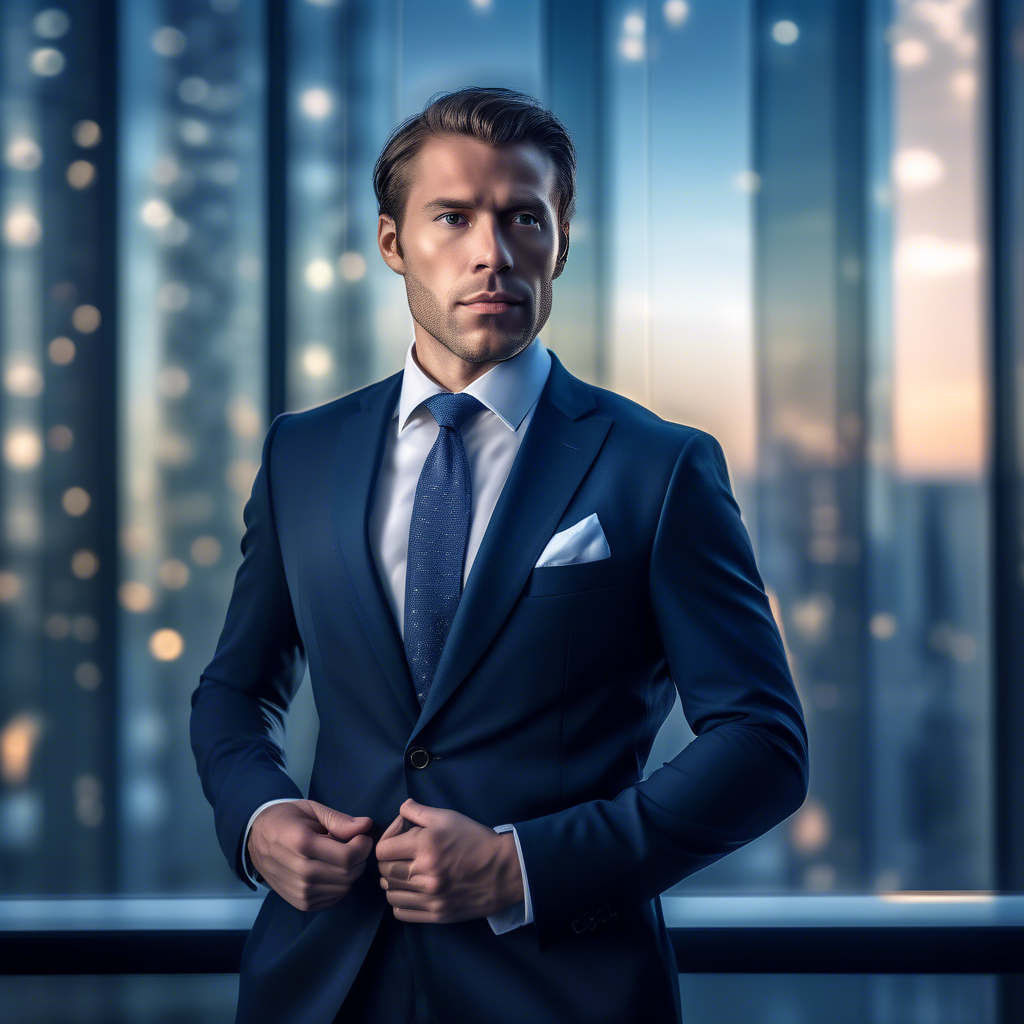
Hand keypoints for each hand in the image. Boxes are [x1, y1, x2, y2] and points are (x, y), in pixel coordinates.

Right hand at [247, 799, 373, 912]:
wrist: (255, 840)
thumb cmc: (287, 819)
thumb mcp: (311, 810)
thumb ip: (339, 820)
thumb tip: (366, 825)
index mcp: (302, 844)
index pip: (347, 856)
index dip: (363, 846)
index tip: (361, 835)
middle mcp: (300, 872)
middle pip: (348, 874)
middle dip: (360, 858)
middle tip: (353, 844)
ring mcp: (299, 891)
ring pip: (344, 888)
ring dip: (351, 872)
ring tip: (340, 856)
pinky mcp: (301, 903)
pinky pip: (334, 898)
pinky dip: (341, 884)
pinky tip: (332, 870)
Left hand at [375, 798, 523, 923]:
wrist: (504, 870)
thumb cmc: (475, 839)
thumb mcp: (449, 817)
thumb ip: (419, 811)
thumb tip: (401, 808)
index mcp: (425, 846)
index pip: (382, 850)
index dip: (387, 841)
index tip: (399, 840)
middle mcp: (424, 873)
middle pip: (384, 872)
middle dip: (389, 861)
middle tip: (402, 856)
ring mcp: (430, 898)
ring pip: (390, 893)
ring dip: (393, 883)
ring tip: (407, 874)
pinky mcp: (436, 915)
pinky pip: (401, 912)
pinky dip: (400, 902)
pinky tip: (411, 892)